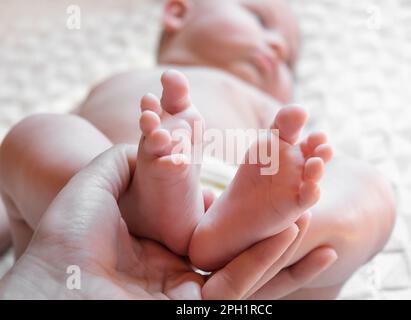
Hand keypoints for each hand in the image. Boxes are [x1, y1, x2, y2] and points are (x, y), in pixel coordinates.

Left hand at [0, 145, 299, 298]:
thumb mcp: (97, 184)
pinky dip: (272, 260)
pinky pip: (243, 285)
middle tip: (309, 195)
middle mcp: (179, 272)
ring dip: (286, 244)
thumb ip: (126, 159)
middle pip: (239, 246)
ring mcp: (189, 293)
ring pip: (252, 269)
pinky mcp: (198, 308)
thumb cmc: (66, 237)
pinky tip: (297, 232)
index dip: (241, 200)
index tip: (267, 175)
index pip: (212, 221)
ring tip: (317, 216)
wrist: (52, 288)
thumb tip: (151, 138)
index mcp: (159, 246)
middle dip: (277, 225)